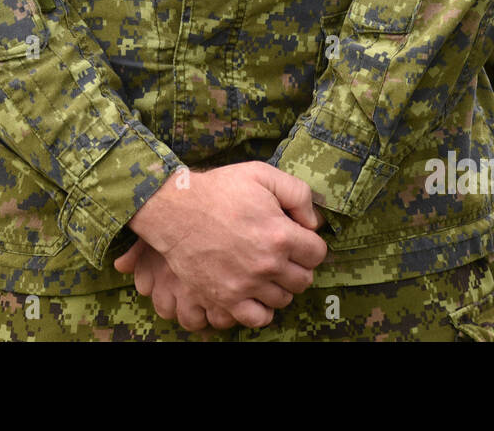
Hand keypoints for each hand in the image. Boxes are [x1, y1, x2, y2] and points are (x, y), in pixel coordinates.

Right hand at [123, 162, 327, 328]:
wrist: (176, 210)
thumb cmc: (219, 190)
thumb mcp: (262, 175)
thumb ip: (298, 194)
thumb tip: (314, 222)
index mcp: (280, 234)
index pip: (318, 253)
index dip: (309, 243)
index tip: (296, 238)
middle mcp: (267, 264)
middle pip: (304, 279)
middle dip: (298, 265)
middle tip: (282, 254)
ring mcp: (246, 285)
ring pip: (284, 299)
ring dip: (280, 285)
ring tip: (267, 270)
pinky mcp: (225, 298)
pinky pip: (258, 318)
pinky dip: (262, 309)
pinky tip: (256, 292)